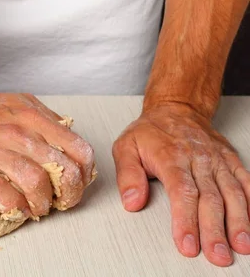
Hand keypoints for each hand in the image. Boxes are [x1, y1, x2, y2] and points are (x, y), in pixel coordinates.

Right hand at [0, 93, 95, 219]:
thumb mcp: (21, 102)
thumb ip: (47, 118)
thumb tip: (70, 138)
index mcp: (32, 116)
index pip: (77, 147)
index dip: (86, 170)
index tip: (80, 179)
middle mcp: (17, 132)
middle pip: (62, 170)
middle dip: (70, 193)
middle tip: (64, 200)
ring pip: (36, 185)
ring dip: (44, 203)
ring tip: (41, 206)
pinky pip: (5, 195)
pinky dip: (18, 207)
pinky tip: (20, 207)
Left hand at [113, 102, 249, 265]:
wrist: (175, 108)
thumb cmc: (150, 131)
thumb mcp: (125, 147)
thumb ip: (127, 175)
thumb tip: (131, 202)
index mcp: (171, 156)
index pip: (182, 192)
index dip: (186, 220)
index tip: (187, 243)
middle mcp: (198, 159)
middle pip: (210, 198)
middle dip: (215, 230)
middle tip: (217, 255)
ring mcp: (217, 161)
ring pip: (232, 193)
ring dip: (239, 221)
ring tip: (241, 245)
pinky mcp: (231, 161)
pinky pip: (246, 182)